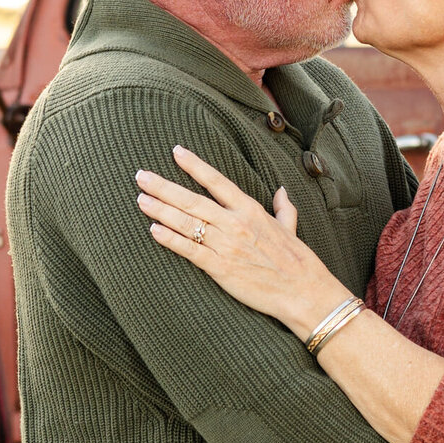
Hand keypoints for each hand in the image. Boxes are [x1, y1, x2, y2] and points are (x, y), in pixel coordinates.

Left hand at [136, 146, 348, 332]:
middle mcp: (235, 223)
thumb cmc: (297, 260)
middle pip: (191, 200)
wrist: (302, 291)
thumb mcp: (291, 227)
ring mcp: (226, 245)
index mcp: (250, 209)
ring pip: (186, 223)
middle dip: (163, 187)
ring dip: (160, 210)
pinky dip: (170, 239)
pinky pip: (189, 250)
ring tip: (140, 199)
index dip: (194, 165)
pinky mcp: (220, 268)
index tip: (176, 152)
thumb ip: (284, 208)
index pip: (217, 181)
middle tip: (141, 176)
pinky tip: (153, 230)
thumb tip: (281, 191)